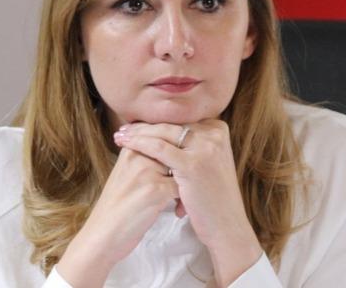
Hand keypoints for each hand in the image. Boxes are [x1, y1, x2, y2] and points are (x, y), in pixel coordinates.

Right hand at [56, 146, 178, 285]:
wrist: (102, 234)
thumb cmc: (116, 208)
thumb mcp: (125, 174)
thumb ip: (143, 159)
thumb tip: (169, 149)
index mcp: (130, 148)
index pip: (163, 136)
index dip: (175, 151)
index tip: (175, 169)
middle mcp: (137, 155)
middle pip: (175, 150)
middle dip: (183, 167)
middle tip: (186, 183)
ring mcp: (146, 171)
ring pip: (181, 168)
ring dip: (186, 183)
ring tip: (181, 199)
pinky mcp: (155, 190)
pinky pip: (182, 187)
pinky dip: (184, 199)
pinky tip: (177, 210)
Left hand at [115, 120, 262, 283]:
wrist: (226, 224)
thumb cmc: (212, 197)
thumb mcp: (208, 162)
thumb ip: (194, 144)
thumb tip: (166, 130)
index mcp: (218, 130)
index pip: (180, 120)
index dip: (156, 121)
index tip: (137, 124)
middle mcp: (215, 135)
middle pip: (171, 124)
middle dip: (145, 125)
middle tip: (124, 128)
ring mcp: (206, 148)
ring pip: (163, 132)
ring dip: (137, 133)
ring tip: (120, 136)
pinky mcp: (193, 164)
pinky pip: (159, 148)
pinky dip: (139, 143)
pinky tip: (125, 144)